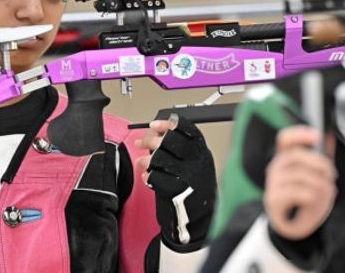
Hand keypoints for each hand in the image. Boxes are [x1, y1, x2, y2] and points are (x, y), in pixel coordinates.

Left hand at [135, 117, 216, 247]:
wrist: (199, 220)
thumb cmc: (193, 189)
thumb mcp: (192, 165)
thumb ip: (176, 150)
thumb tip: (153, 135)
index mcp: (202, 152)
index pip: (187, 129)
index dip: (168, 124)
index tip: (153, 125)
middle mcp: (198, 162)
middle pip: (170, 141)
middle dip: (151, 140)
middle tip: (142, 143)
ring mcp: (189, 176)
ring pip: (160, 158)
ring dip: (146, 160)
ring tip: (143, 163)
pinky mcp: (178, 191)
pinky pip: (155, 177)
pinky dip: (148, 177)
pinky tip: (147, 178)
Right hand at [265, 126, 336, 240]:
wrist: (293, 226)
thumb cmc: (305, 199)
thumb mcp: (316, 178)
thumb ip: (320, 158)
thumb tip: (329, 136)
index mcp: (284, 158)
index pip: (285, 139)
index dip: (300, 134)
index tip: (317, 136)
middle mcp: (275, 167)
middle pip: (297, 155)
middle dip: (320, 164)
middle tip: (331, 176)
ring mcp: (272, 183)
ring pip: (302, 176)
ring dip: (320, 186)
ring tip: (325, 194)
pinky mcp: (273, 199)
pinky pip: (299, 193)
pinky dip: (312, 198)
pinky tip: (313, 203)